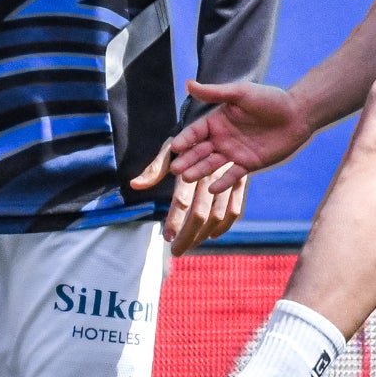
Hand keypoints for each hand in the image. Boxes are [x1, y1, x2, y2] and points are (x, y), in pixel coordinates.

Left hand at [133, 140, 248, 254]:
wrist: (217, 126)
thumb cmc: (188, 142)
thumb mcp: (169, 150)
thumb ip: (154, 170)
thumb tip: (135, 185)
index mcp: (191, 168)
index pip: (182, 200)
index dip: (174, 220)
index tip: (166, 237)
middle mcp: (210, 176)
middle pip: (200, 213)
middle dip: (187, 235)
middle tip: (176, 251)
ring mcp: (227, 180)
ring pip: (218, 215)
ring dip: (203, 234)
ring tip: (190, 245)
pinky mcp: (241, 182)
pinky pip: (236, 209)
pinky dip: (225, 226)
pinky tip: (212, 236)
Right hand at [168, 79, 313, 188]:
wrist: (297, 114)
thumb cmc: (269, 99)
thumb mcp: (240, 93)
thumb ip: (215, 93)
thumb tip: (188, 83)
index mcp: (217, 120)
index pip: (195, 132)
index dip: (185, 139)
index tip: (175, 147)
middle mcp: (222, 138)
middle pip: (200, 151)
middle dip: (187, 160)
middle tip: (175, 169)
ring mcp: (234, 152)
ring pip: (212, 164)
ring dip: (199, 171)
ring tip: (186, 178)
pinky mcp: (248, 164)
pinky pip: (232, 175)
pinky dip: (223, 182)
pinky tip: (212, 189)